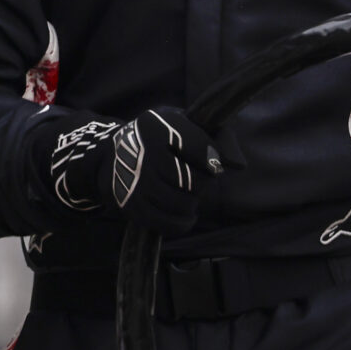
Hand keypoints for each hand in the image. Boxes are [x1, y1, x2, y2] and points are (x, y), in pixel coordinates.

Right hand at [49, 107, 220, 233]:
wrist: (112, 155)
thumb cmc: (161, 140)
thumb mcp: (186, 125)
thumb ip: (219, 137)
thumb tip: (238, 165)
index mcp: (158, 126)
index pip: (200, 147)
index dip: (212, 158)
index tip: (211, 162)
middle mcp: (143, 154)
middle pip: (193, 180)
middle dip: (202, 182)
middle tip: (195, 178)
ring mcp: (135, 182)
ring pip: (181, 203)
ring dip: (192, 202)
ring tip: (188, 194)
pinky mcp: (131, 206)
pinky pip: (166, 223)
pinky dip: (182, 222)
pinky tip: (185, 214)